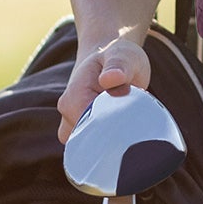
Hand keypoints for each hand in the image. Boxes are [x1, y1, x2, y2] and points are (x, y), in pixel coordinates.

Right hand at [57, 28, 152, 143]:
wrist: (109, 57)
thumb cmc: (117, 55)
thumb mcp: (123, 55)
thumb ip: (118, 66)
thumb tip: (110, 78)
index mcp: (74, 97)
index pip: (88, 128)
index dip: (111, 129)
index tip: (130, 124)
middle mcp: (68, 114)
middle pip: (89, 142)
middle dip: (111, 138)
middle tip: (133, 123)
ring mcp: (73, 125)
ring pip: (91, 148)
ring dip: (110, 140)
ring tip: (129, 123)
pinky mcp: (84, 131)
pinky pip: (95, 147)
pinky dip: (110, 142)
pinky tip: (124, 130)